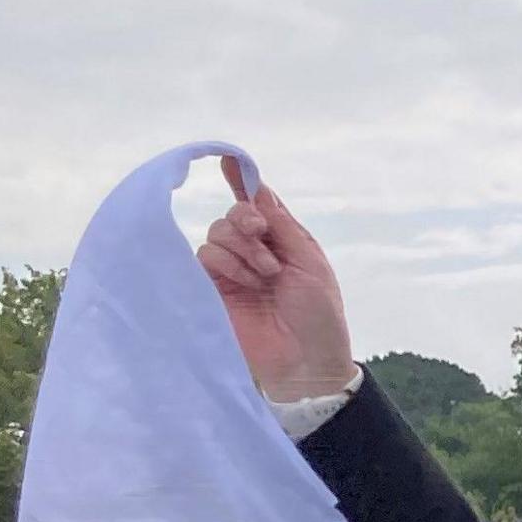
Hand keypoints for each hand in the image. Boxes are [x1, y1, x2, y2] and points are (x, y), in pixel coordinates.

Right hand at [194, 162, 357, 403]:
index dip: (242, 183)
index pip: (257, 206)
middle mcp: (253, 253)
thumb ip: (282, 226)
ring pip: (215, 234)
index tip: (229, 161)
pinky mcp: (211, 290)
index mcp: (281, 244)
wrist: (305, 360)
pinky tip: (248, 282)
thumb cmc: (318, 315)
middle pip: (231, 216)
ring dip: (242, 248)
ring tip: (266, 275)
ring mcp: (231, 272)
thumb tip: (259, 190)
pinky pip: (203, 257)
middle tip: (262, 237)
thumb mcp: (309, 262)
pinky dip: (227, 263)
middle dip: (245, 220)